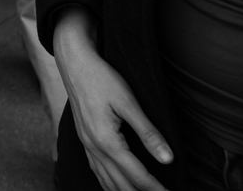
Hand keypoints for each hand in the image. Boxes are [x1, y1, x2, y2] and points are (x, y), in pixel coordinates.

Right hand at [54, 7, 171, 190]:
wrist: (74, 63)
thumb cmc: (102, 78)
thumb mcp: (129, 102)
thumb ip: (148, 133)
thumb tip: (168, 159)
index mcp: (106, 141)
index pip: (137, 175)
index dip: (156, 188)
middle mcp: (93, 148)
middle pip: (120, 184)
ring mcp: (86, 145)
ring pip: (106, 181)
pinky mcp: (83, 139)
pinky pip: (96, 171)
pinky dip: (109, 184)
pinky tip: (117, 186)